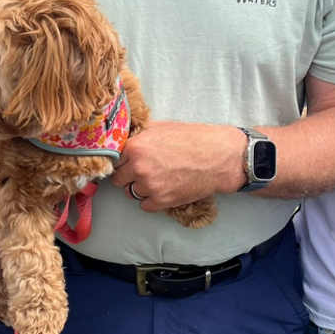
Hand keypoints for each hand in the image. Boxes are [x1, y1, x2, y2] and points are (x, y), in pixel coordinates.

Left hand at [113, 121, 243, 209]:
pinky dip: (152, 200)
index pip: (114, 160)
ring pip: (131, 193)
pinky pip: (145, 206)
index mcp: (136, 147)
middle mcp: (139, 167)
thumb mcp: (163, 127)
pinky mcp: (162, 201)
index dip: (124, 160)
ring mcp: (150, 186)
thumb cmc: (194, 139)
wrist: (220, 157)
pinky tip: (164, 189)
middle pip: (119, 179)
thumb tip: (125, 137)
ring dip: (141, 188)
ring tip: (158, 180)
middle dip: (130, 176)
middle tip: (146, 171)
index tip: (131, 162)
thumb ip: (140, 134)